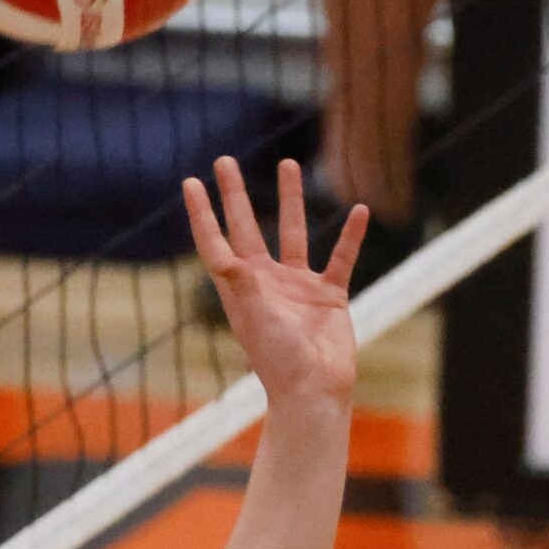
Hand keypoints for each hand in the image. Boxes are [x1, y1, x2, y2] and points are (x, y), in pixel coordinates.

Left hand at [182, 157, 361, 406]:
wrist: (314, 388)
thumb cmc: (278, 358)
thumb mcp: (254, 316)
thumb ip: (239, 283)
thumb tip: (220, 254)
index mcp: (239, 287)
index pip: (215, 241)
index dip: (202, 213)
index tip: (191, 183)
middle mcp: (265, 281)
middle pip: (247, 227)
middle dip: (236, 195)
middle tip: (224, 160)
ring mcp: (298, 286)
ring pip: (293, 232)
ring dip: (290, 200)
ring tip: (287, 164)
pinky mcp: (330, 295)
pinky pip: (341, 257)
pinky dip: (350, 236)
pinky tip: (358, 210)